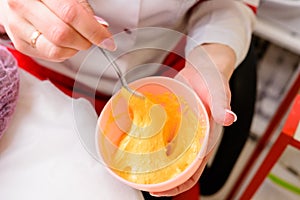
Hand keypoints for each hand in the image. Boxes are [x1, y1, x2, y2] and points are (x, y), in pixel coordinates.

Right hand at [0, 0, 115, 61]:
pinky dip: (65, 54)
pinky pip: (49, 56)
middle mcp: (22, 6)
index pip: (71, 14)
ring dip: (75, 49)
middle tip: (92, 39)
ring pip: (55, 50)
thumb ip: (82, 9)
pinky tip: (65, 44)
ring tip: (78, 40)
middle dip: (85, 41)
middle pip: (62, 35)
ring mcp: (17, 27)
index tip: (107, 40)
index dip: (93, 30)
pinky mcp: (20, 44)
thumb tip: (101, 28)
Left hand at [150, 44, 236, 196]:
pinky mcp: (171, 119)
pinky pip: (160, 135)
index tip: (160, 191)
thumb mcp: (219, 91)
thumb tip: (228, 118)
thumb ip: (222, 105)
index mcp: (205, 139)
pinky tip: (138, 142)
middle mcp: (192, 138)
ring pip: (166, 153)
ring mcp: (180, 130)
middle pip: (176, 166)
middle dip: (161, 178)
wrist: (204, 66)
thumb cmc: (215, 80)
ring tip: (136, 167)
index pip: (194, 171)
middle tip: (142, 181)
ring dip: (154, 162)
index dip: (179, 185)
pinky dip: (150, 141)